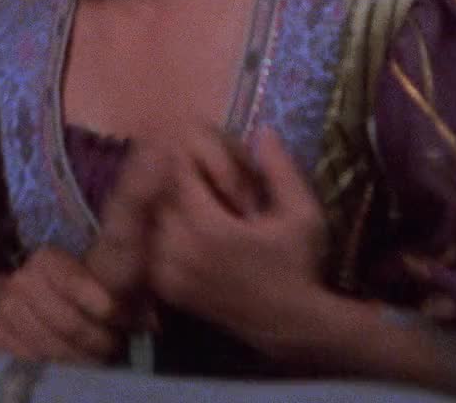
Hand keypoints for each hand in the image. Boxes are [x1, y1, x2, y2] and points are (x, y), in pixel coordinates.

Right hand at [0, 246, 126, 362]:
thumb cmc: (49, 292)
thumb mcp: (79, 280)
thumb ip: (116, 295)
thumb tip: (153, 322)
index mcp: (46, 260)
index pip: (78, 284)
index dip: (108, 307)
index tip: (130, 324)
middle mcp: (23, 283)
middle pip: (71, 324)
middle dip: (102, 341)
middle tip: (117, 347)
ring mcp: (7, 314)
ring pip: (56, 350)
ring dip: (86, 361)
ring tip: (100, 360)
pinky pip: (38, 365)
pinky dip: (62, 372)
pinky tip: (75, 371)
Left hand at [144, 128, 329, 354]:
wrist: (290, 325)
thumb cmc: (299, 265)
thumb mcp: (302, 214)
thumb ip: (280, 170)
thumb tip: (262, 130)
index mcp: (208, 228)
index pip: (180, 172)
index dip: (197, 160)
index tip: (216, 164)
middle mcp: (179, 250)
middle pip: (162, 191)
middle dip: (183, 180)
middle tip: (210, 184)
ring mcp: (169, 272)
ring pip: (154, 218)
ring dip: (173, 205)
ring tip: (204, 207)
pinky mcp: (169, 289)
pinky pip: (153, 246)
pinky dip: (166, 233)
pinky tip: (193, 232)